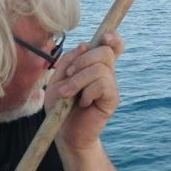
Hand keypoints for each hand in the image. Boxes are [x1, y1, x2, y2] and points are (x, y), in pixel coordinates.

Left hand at [45, 32, 123, 150]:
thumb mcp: (57, 80)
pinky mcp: (112, 99)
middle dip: (81, 62)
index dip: (113, 38)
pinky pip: (102, 85)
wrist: (65, 133)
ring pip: (100, 69)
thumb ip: (68, 61)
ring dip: (78, 81)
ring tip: (69, 95)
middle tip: (68, 77)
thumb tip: (84, 46)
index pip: (112, 46)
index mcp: (94, 66)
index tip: (105, 37)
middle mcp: (106, 74)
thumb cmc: (60, 106)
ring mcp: (111, 86)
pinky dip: (87, 92)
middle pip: (104, 52)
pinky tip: (82, 103)